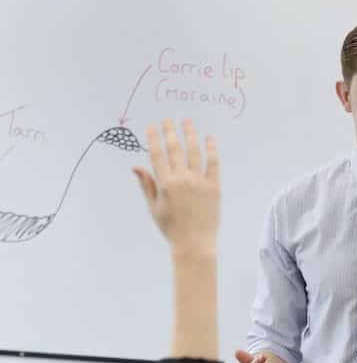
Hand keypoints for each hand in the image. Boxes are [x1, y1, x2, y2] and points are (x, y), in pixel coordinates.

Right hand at [132, 118, 219, 255]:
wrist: (195, 243)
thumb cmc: (172, 227)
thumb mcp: (153, 207)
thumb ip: (147, 185)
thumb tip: (136, 166)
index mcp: (165, 184)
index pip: (157, 154)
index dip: (154, 137)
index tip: (152, 125)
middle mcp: (182, 180)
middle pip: (175, 149)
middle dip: (170, 131)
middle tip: (168, 119)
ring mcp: (200, 182)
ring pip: (195, 151)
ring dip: (190, 134)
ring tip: (188, 122)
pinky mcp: (214, 187)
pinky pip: (214, 163)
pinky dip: (212, 149)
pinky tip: (209, 138)